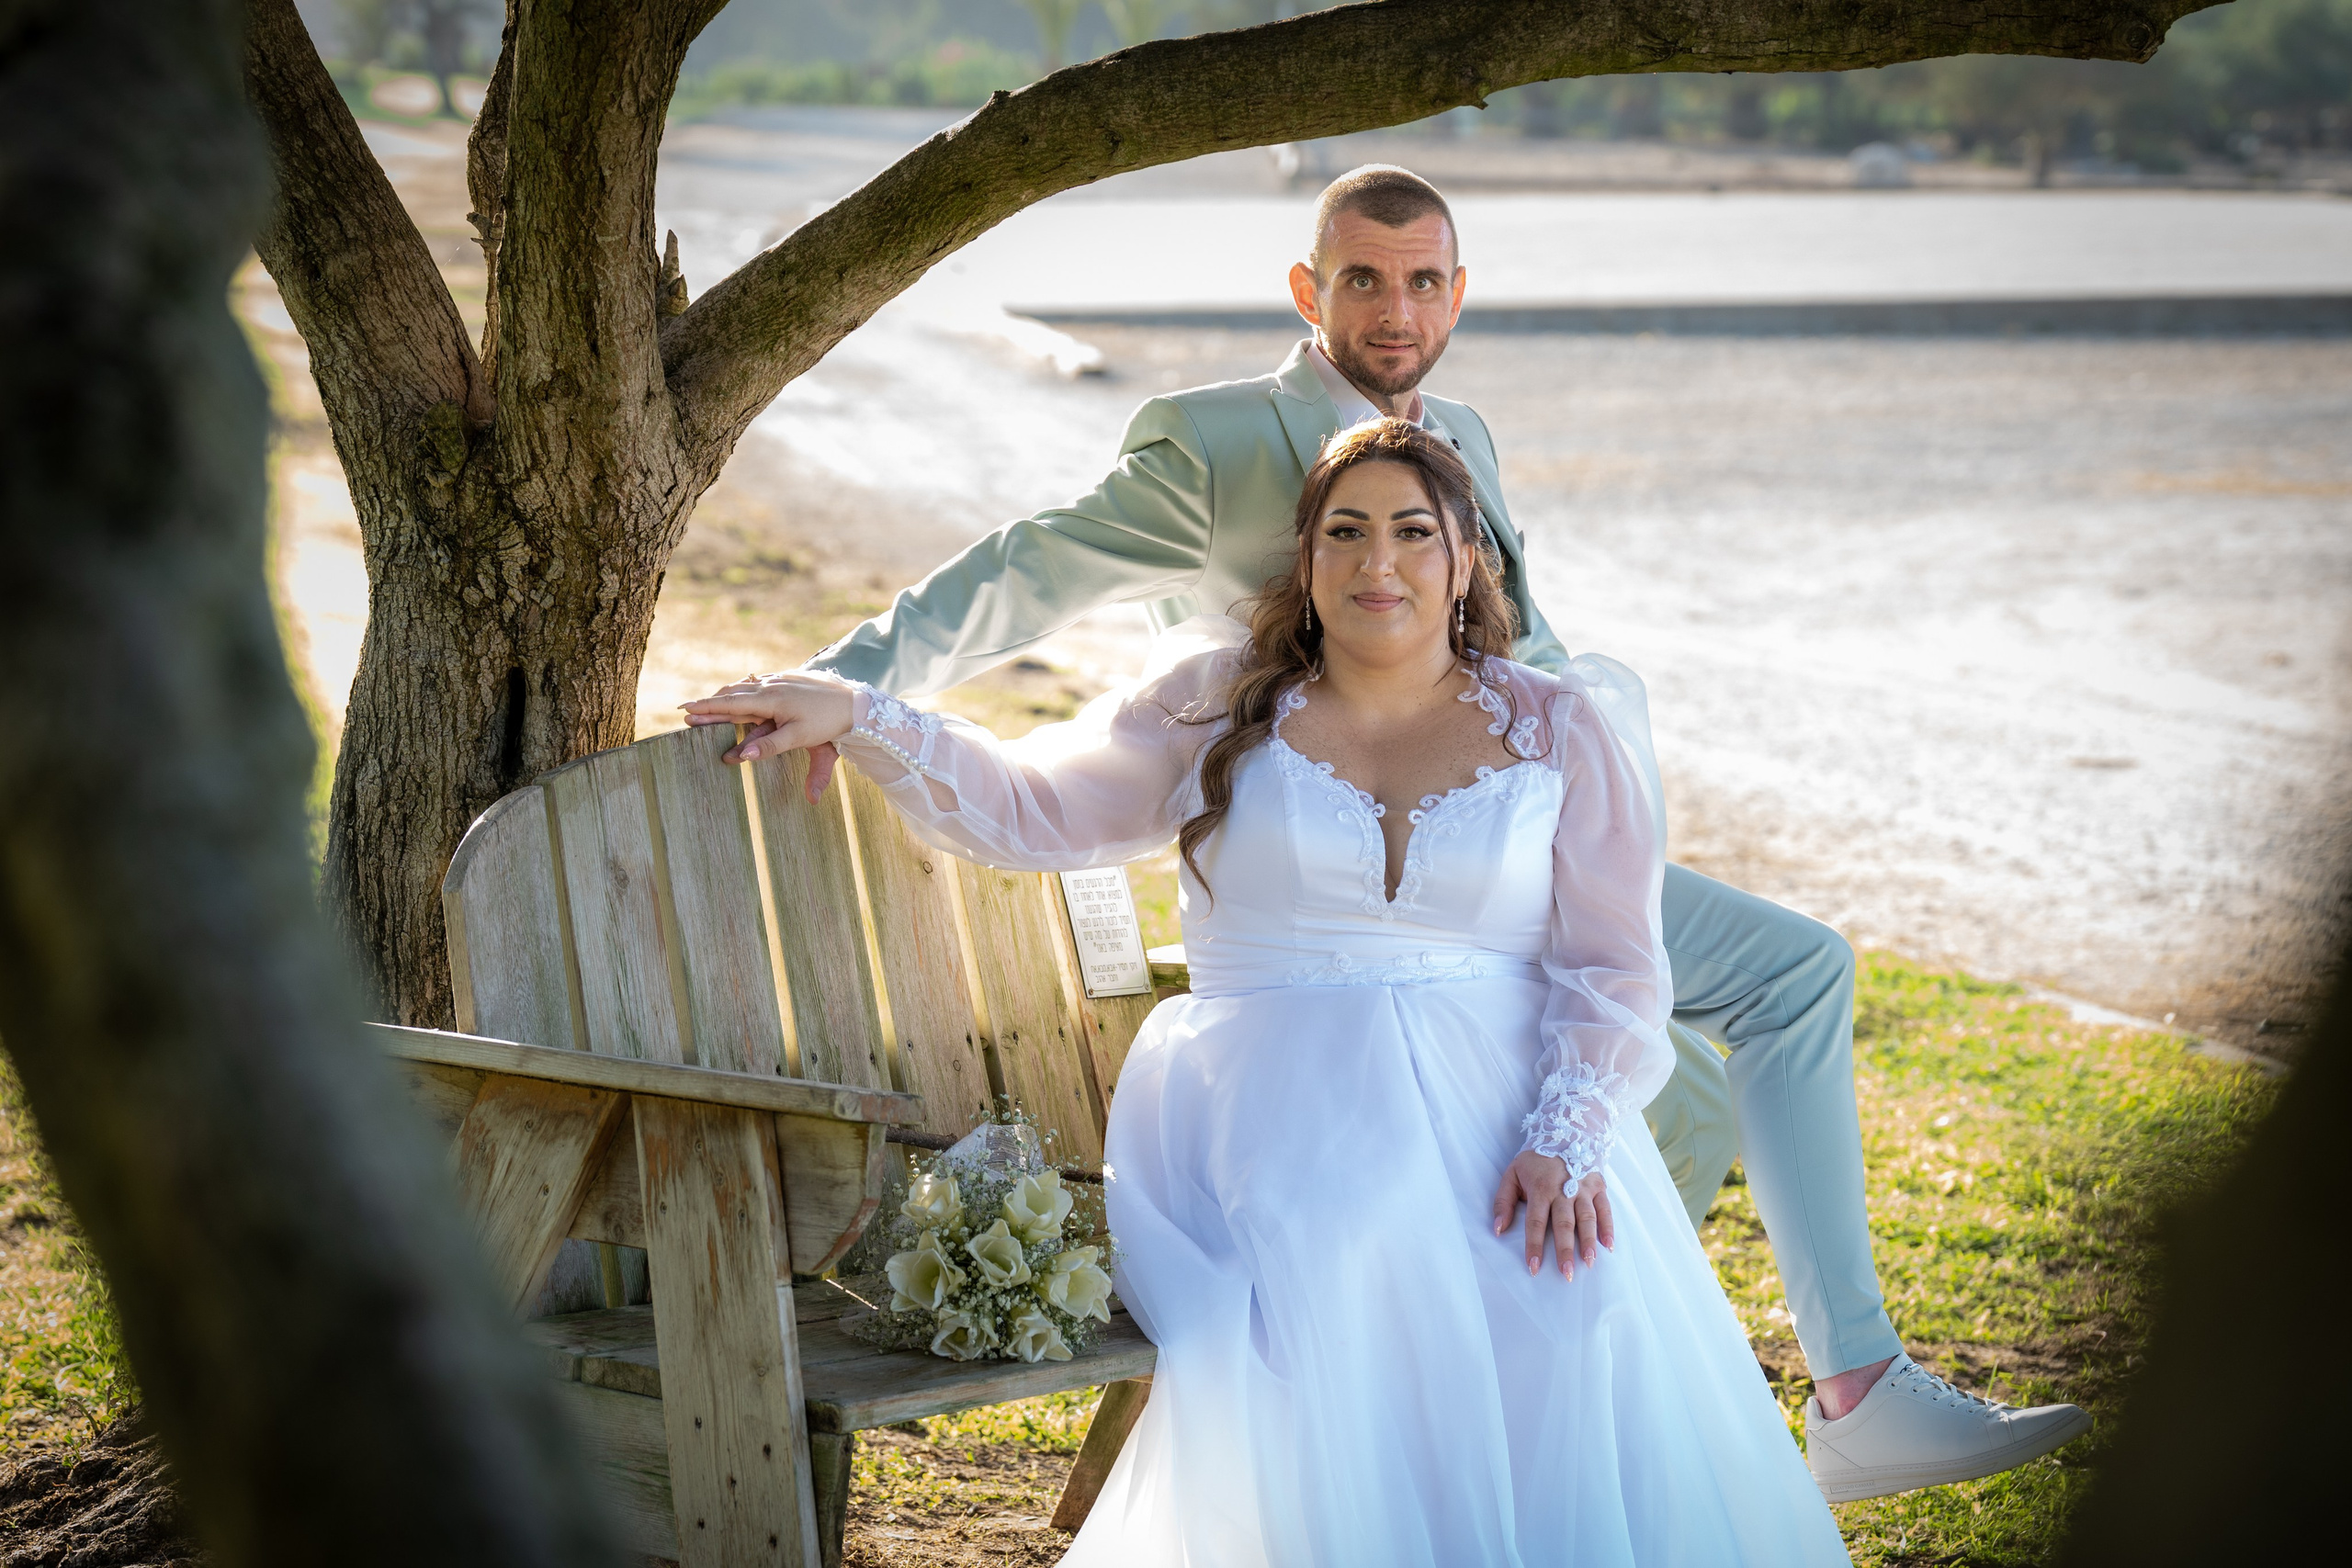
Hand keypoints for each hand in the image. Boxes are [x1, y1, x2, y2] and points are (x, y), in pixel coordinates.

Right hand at [680, 673, 855, 792]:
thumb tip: (740, 758)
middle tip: (688, 712)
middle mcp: (771, 685)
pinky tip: (742, 691)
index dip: (706, 708)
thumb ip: (769, 747)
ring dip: (726, 695)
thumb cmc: (828, 722)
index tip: (684, 711)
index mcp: (770, 699)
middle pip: (733, 694)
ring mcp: (780, 679)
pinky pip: (759, 682)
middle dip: (709, 704)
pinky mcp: (790, 677)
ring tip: (710, 703)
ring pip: (745, 686)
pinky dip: (744, 689)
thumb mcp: (799, 738)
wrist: (856, 700)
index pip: (730, 704)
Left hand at [1490, 1151, 1612, 1279]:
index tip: (1533, 1268)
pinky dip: (1608, 1227)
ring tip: (1588, 1263)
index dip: (1534, 1246)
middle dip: (1564, 1250)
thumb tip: (1497, 1229)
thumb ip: (1503, 1201)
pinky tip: (1608, 1246)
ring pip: (1587, 1218)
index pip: (1536, 1222)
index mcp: (1540, 1189)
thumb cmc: (1535, 1160)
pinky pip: (1605, 1209)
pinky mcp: (1598, 1186)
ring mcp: (1583, 1188)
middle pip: (1564, 1224)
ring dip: (1588, 1241)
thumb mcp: (1512, 1174)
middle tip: (1566, 1274)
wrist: (1565, 1132)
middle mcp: (1563, 1190)